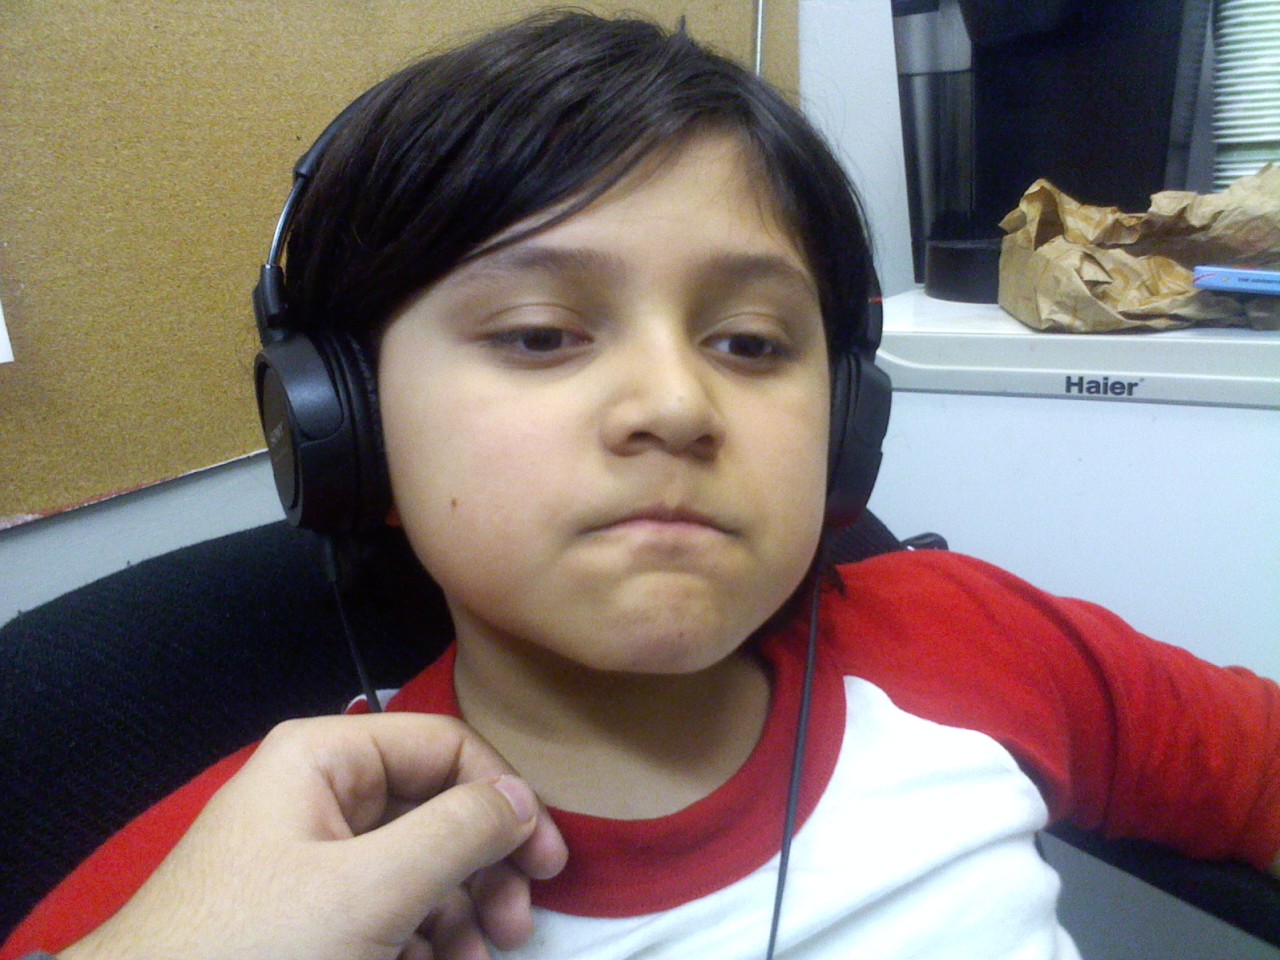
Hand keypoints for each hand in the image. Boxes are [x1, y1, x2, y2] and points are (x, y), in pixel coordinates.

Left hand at [60, 713, 567, 959]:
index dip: (506, 799)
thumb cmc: (260, 948)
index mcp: (326, 759)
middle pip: (436, 809)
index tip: (550, 865)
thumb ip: (457, 833)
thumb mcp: (371, 889)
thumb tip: (522, 799)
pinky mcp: (305, 913)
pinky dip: (420, 936)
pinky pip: (384, 907)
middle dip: (484, 868)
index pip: (446, 747)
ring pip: (416, 865)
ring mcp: (311, 857)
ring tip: (476, 958)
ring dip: (459, 911)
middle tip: (517, 926)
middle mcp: (321, 794)